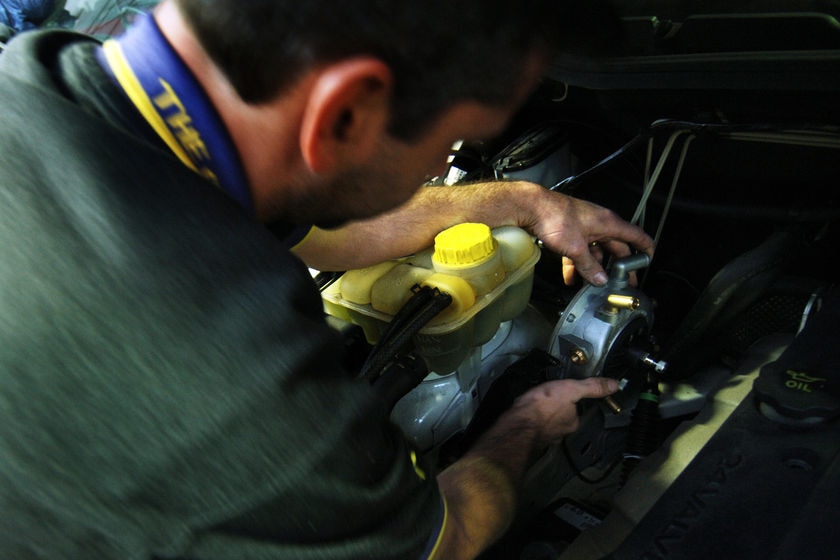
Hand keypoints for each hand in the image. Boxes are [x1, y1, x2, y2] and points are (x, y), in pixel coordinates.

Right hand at [510, 377, 617, 444]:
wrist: (517, 425)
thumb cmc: (542, 407)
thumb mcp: (571, 389)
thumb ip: (592, 387)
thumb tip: (614, 385)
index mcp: (572, 422)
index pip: (577, 410)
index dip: (571, 401)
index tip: (563, 393)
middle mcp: (560, 432)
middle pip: (563, 418)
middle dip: (557, 410)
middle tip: (548, 397)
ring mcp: (544, 437)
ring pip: (547, 424)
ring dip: (543, 417)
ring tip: (536, 405)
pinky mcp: (527, 437)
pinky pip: (532, 428)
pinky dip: (530, 422)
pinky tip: (525, 415)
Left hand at [515, 183, 654, 285]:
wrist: (531, 207)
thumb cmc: (554, 216)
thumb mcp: (575, 248)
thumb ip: (589, 266)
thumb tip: (600, 279)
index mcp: (608, 223)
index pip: (636, 235)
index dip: (645, 248)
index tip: (649, 260)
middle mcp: (598, 224)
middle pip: (615, 247)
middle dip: (617, 266)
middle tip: (621, 281)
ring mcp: (583, 228)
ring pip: (594, 252)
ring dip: (593, 269)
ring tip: (591, 284)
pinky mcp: (568, 232)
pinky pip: (578, 251)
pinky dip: (576, 264)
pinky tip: (571, 276)